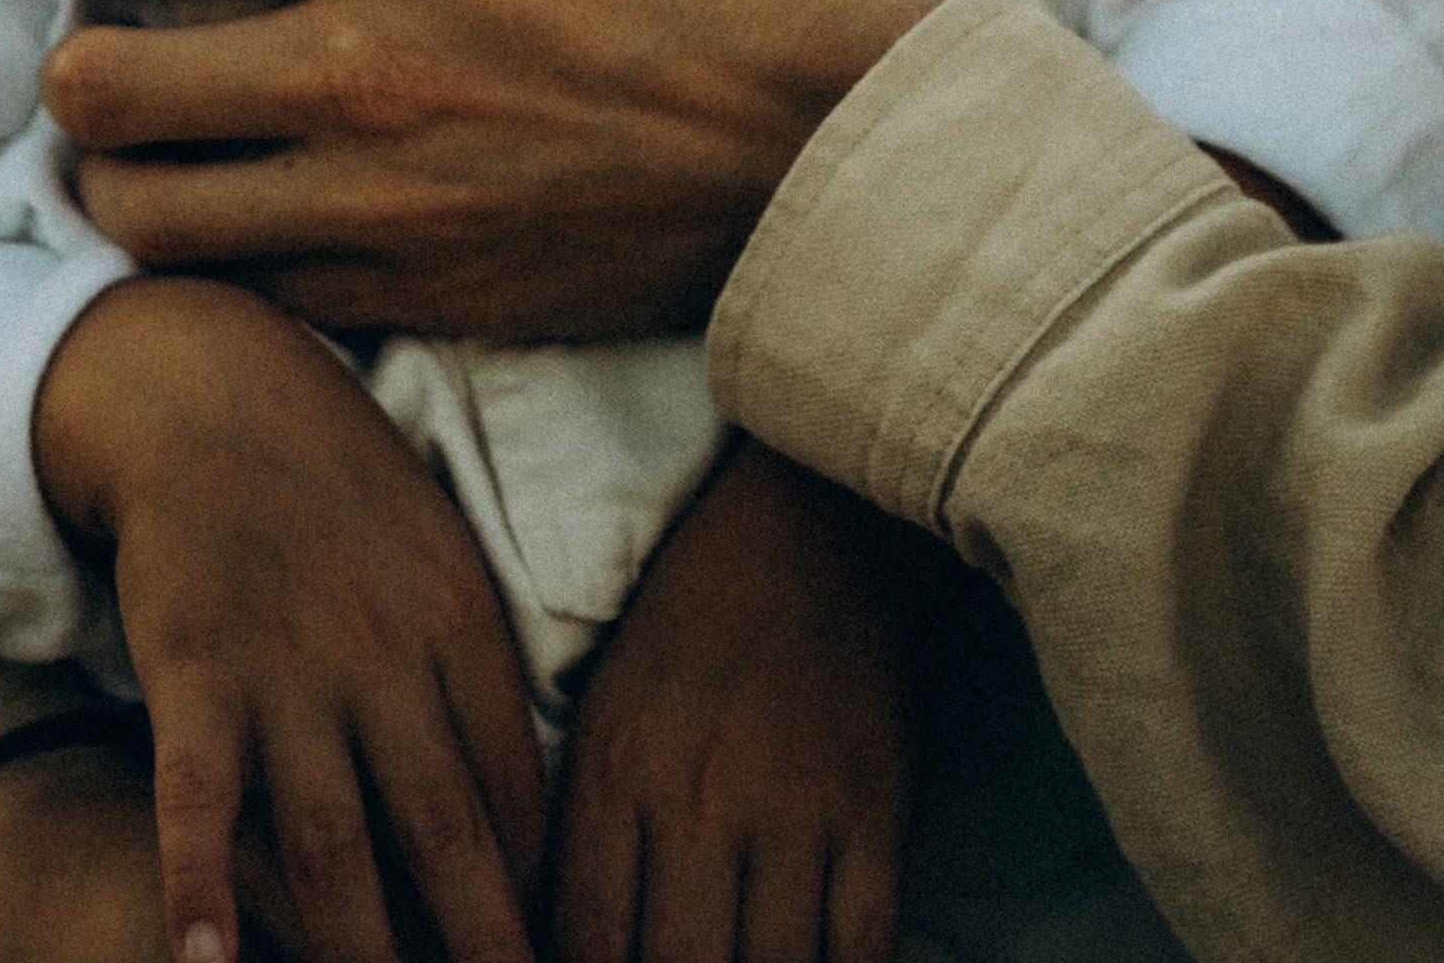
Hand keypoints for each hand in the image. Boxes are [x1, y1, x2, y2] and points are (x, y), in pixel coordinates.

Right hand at [32, 277, 545, 962]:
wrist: (215, 394)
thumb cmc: (340, 491)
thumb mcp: (441, 559)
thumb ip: (481, 679)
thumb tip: (532, 814)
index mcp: (462, 626)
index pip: (518, 794)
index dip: (537, 897)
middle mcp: (386, 653)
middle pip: (446, 835)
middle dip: (483, 949)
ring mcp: (287, 666)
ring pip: (331, 842)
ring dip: (359, 954)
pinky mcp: (194, 669)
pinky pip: (197, 797)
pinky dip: (198, 887)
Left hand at [43, 0, 943, 337]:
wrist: (844, 139)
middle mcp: (354, 71)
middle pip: (99, 90)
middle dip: (84, 55)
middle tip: (127, 36)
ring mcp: (379, 198)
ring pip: (144, 213)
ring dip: (128, 170)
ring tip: (171, 136)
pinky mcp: (420, 292)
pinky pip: (247, 292)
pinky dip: (223, 255)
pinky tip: (267, 206)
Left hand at [552, 443, 927, 962]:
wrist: (801, 522)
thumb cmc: (687, 627)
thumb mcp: (604, 713)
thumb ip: (584, 837)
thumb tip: (569, 951)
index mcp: (618, 772)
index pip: (589, 946)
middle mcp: (700, 797)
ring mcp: (795, 805)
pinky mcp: (875, 804)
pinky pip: (862, 943)